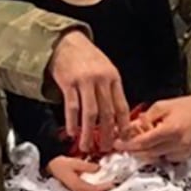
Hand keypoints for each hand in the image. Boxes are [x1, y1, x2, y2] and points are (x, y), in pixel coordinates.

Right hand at [46, 156, 115, 190]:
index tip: (113, 184)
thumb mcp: (72, 162)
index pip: (94, 190)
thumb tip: (99, 168)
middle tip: (114, 188)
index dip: (104, 188)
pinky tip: (99, 190)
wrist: (46, 169)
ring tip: (109, 189)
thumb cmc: (58, 165)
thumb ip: (86, 166)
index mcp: (77, 185)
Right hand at [49, 31, 128, 154]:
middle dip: (108, 133)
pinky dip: (72, 122)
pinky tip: (72, 132)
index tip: (124, 138)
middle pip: (107, 112)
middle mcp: (101, 80)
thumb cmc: (87, 58)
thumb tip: (116, 115)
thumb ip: (110, 89)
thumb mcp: (105, 70)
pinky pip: (72, 106)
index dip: (123, 124)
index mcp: (113, 78)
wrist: (66, 43)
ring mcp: (85, 82)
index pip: (122, 105)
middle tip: (107, 148)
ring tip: (87, 146)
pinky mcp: (69, 83)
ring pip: (90, 113)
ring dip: (89, 133)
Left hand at [115, 91, 190, 162]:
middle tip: (125, 143)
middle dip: (134, 149)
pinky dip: (157, 152)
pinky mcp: (186, 156)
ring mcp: (183, 152)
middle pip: (147, 153)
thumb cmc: (187, 105)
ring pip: (155, 157)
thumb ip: (145, 118)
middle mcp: (177, 144)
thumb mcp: (162, 105)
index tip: (117, 144)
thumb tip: (131, 129)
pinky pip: (165, 158)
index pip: (143, 143)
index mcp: (171, 130)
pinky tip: (157, 143)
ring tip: (143, 140)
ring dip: (145, 151)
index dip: (128, 145)